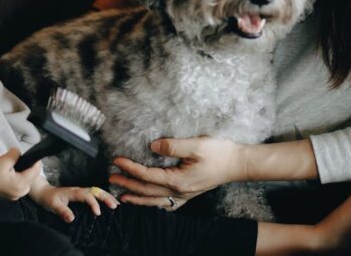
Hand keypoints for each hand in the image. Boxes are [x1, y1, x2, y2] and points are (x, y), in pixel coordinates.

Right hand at [0, 148, 41, 199]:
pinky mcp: (10, 195)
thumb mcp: (4, 160)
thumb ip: (16, 154)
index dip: (36, 162)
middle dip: (31, 168)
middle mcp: (20, 192)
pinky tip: (15, 173)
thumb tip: (19, 153)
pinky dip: (20, 179)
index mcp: (20, 184)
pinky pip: (21, 187)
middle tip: (25, 159)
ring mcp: (15, 195)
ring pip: (27, 183)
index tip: (34, 155)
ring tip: (20, 166)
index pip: (35, 172)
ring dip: (26, 174)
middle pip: (32, 178)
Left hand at [30, 179, 118, 222]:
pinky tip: (109, 202)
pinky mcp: (82, 195)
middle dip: (106, 197)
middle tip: (114, 206)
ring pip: (97, 191)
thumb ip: (62, 211)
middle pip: (96, 191)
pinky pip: (95, 194)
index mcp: (74, 192)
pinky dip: (103, 197)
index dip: (93, 203)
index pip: (87, 196)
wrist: (44, 192)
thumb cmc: (48, 199)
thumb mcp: (53, 205)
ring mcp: (81, 192)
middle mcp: (79, 190)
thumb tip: (72, 219)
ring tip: (116, 204)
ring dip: (107, 196)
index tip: (98, 213)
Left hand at [110, 137, 245, 207]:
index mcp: (178, 180)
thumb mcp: (196, 145)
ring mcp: (185, 195)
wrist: (239, 163)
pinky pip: (169, 204)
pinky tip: (150, 204)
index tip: (116, 160)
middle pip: (147, 190)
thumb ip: (173, 145)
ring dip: (138, 198)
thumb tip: (152, 146)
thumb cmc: (220, 152)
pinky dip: (155, 205)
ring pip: (156, 201)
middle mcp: (180, 191)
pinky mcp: (190, 193)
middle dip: (128, 183)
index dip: (130, 168)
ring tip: (123, 196)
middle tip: (111, 178)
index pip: (147, 175)